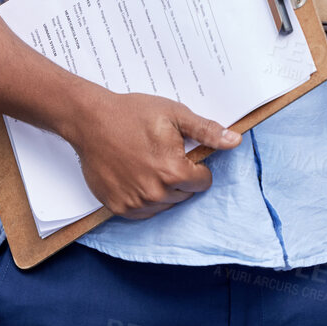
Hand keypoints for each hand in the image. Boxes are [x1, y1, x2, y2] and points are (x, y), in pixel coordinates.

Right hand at [62, 91, 241, 219]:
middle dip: (180, 177)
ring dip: (163, 189)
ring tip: (147, 163)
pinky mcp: (118, 207)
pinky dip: (144, 197)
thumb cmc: (133, 114)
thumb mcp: (175, 114)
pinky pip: (143, 211)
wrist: (90, 120)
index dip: (196, 166)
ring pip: (165, 205)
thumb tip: (235, 141)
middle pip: (184, 194)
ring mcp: (135, 203)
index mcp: (173, 171)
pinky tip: (135, 175)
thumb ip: (207, 131)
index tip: (182, 153)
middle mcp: (155, 193)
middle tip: (162, 155)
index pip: (203, 182)